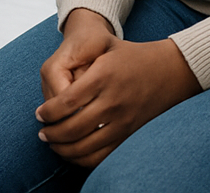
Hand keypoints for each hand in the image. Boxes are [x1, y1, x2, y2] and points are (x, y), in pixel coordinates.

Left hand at [35, 8, 201, 167]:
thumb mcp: (106, 49)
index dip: (48, 112)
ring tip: (53, 144)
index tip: (39, 115)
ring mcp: (123, 121)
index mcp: (103, 76)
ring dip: (64, 149)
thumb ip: (79, 65)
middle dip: (52, 134)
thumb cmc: (131, 56)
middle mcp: (113, 101)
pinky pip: (103, 155)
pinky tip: (73, 153)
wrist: (170, 70)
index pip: (67, 102)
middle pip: (73, 128)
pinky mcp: (130, 134)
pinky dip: (84, 159)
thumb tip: (54, 89)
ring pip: (86, 146)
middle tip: (42, 133)